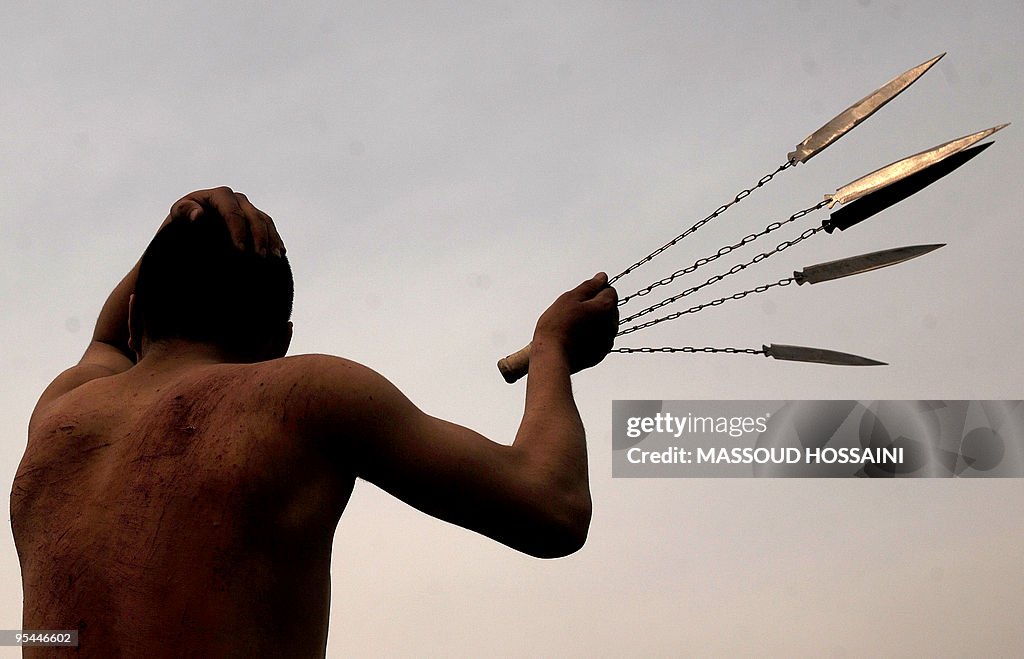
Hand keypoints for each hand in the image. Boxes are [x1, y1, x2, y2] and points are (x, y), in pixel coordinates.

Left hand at [163, 186, 284, 257]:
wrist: (190, 227)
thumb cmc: (182, 222)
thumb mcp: (177, 217)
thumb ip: (184, 213)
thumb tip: (197, 214)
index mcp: (218, 195)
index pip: (232, 212)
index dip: (238, 231)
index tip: (240, 250)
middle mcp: (236, 198)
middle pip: (253, 216)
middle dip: (258, 237)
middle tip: (259, 258)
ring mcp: (248, 208)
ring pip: (265, 221)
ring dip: (271, 240)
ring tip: (273, 258)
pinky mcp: (255, 218)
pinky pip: (269, 227)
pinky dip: (275, 239)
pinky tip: (279, 253)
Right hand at [534, 273, 617, 372]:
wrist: (552, 356)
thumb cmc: (557, 326)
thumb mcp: (570, 298)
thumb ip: (589, 286)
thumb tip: (602, 277)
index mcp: (606, 308)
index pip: (610, 291)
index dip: (595, 290)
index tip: (579, 297)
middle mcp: (612, 325)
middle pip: (609, 308)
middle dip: (596, 306)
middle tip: (573, 311)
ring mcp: (607, 341)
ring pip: (605, 324)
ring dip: (594, 321)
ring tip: (573, 325)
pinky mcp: (601, 354)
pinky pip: (600, 339)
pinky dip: (592, 335)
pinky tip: (576, 337)